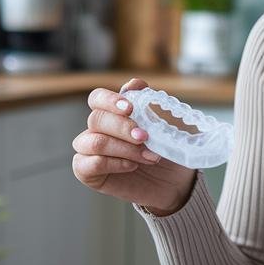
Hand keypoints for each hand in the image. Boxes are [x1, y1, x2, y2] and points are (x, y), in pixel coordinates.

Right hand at [71, 78, 196, 214]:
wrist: (175, 180)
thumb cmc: (168, 148)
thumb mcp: (166, 122)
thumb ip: (149, 102)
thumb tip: (134, 84)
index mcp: (112, 112)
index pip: (97, 98)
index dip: (110, 100)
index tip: (130, 108)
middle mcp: (98, 129)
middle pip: (96, 119)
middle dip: (123, 128)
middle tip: (146, 137)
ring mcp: (90, 151)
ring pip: (94, 142)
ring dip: (123, 148)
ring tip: (148, 156)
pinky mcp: (89, 173)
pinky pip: (88, 164)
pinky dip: (113, 163)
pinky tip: (132, 166)